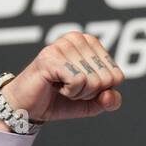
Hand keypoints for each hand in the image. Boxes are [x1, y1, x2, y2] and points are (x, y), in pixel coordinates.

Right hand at [0, 32, 124, 123]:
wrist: (28, 107)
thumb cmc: (60, 99)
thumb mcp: (92, 103)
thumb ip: (110, 100)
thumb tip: (109, 93)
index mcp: (90, 42)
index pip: (117, 76)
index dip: (101, 91)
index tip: (81, 86)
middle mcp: (77, 38)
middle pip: (106, 79)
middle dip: (89, 92)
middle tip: (69, 87)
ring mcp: (63, 45)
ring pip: (93, 81)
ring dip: (77, 93)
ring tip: (60, 85)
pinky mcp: (51, 57)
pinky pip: (78, 82)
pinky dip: (69, 92)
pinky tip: (54, 85)